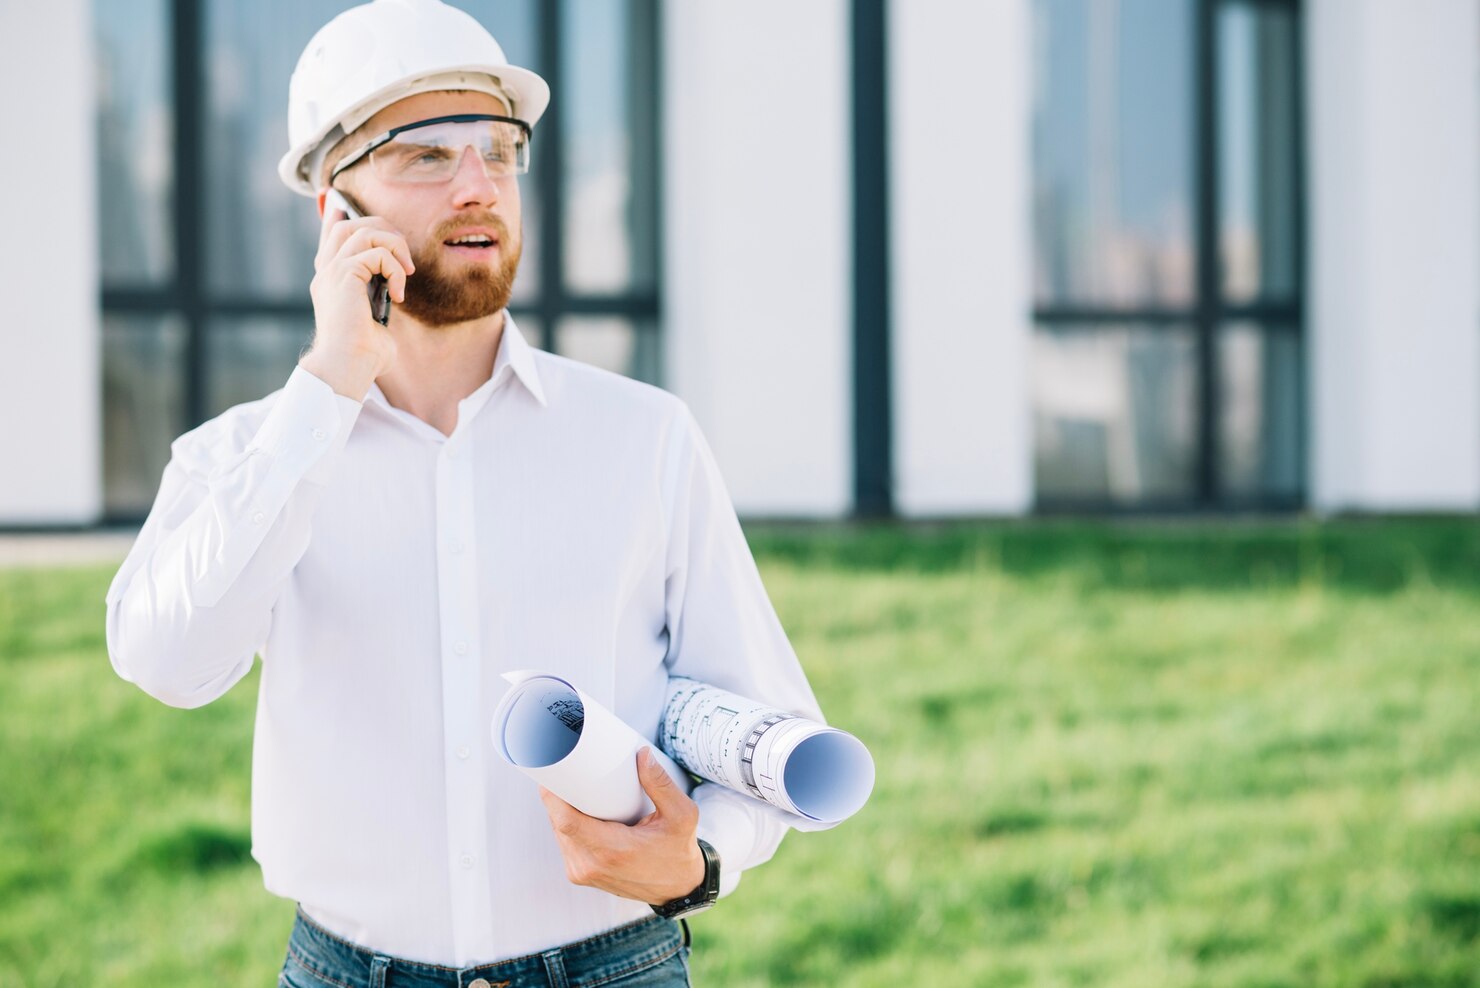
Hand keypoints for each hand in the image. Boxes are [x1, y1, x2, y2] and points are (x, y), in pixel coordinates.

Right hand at [301, 202, 416, 399]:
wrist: (348, 367)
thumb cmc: (364, 355)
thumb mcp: (375, 322)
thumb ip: (378, 301)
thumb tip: (394, 300)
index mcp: (330, 279)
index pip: (330, 235)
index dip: (333, 213)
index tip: (337, 198)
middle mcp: (326, 271)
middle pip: (348, 225)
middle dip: (382, 228)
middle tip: (403, 255)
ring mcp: (331, 271)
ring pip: (363, 231)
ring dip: (392, 245)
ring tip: (405, 272)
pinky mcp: (343, 276)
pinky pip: (376, 254)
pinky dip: (394, 269)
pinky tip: (398, 293)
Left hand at [539, 748, 704, 904]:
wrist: (677, 888)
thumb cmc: (678, 851)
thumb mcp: (681, 815)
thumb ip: (661, 784)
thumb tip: (643, 754)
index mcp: (612, 851)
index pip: (566, 821)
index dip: (553, 795)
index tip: (554, 770)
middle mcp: (591, 865)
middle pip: (558, 821)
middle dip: (559, 794)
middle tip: (569, 769)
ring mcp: (582, 873)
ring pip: (558, 831)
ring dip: (562, 808)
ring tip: (575, 786)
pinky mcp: (580, 875)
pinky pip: (564, 842)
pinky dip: (568, 824)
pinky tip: (579, 809)